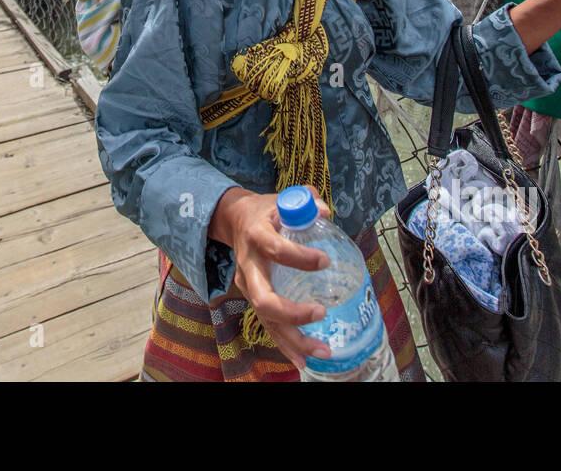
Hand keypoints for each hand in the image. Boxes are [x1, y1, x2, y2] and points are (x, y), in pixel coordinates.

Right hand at [211, 186, 334, 367]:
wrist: (235, 221)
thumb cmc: (266, 212)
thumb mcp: (282, 200)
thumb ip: (305, 200)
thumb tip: (324, 212)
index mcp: (256, 237)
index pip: (275, 249)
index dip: (299, 257)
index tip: (325, 261)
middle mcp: (249, 266)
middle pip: (265, 298)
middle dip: (293, 312)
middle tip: (322, 313)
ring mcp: (249, 286)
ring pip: (267, 319)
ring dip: (294, 339)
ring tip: (322, 350)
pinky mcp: (255, 298)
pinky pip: (269, 325)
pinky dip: (286, 345)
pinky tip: (304, 360)